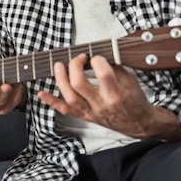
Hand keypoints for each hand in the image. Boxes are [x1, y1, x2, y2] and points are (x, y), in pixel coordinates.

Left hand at [38, 54, 180, 139]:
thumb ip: (114, 68)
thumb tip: (97, 56)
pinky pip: (65, 110)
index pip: (102, 73)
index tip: (96, 57)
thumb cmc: (136, 101)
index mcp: (116, 94)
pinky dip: (51, 102)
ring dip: (60, 79)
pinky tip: (41, 94)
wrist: (139, 124)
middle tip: (79, 58)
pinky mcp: (85, 116)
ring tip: (59, 66)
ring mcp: (91, 112)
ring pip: (69, 96)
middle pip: (79, 84)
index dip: (97, 60)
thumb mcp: (131, 80)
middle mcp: (101, 104)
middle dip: (74, 65)